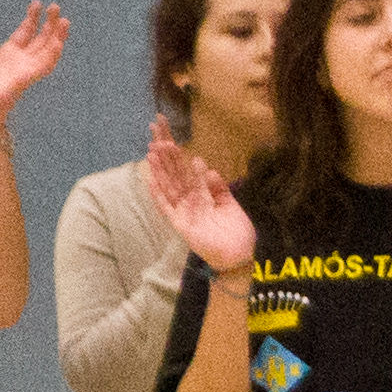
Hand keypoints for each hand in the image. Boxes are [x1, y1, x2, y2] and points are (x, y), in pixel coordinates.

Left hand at [0, 2, 67, 134]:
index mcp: (10, 52)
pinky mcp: (28, 77)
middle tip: (56, 6)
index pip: (26, 31)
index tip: (37, 4)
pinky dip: (53, 54)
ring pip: (48, 49)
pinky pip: (44, 65)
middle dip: (49, 22)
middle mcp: (22, 59)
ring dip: (57, 36)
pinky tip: (59, 42)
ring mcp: (27, 68)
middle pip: (41, 37)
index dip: (32, 17)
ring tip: (64, 21)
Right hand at [144, 121, 256, 270]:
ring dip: (159, 171)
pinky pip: (167, 209)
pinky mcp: (180, 224)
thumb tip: (209, 168)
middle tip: (157, 136)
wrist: (240, 255)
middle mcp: (188, 201)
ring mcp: (182, 212)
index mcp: (200, 195)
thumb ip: (219, 188)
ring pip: (168, 187)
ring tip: (152, 153)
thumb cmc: (236, 231)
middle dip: (165, 156)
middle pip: (173, 174)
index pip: (185, 170)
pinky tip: (151, 181)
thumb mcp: (230, 204)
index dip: (176, 155)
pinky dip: (159, 196)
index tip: (168, 137)